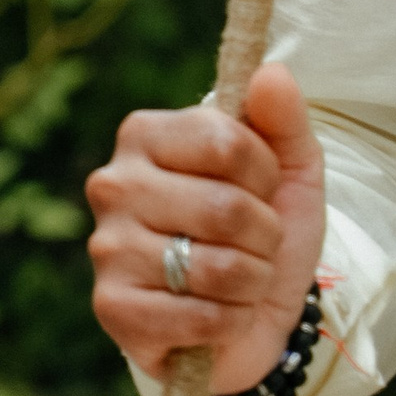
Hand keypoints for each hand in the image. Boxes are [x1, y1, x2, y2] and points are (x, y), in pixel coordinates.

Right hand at [85, 60, 325, 395]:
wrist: (250, 321)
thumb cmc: (259, 235)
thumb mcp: (289, 171)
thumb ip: (283, 118)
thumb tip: (271, 73)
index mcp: (143, 136)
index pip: (227, 142)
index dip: (265, 177)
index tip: (258, 192)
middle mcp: (112, 184)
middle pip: (226, 208)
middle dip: (264, 238)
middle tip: (251, 246)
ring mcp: (106, 247)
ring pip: (218, 267)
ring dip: (251, 283)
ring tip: (236, 283)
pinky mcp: (112, 308)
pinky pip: (201, 316)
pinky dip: (230, 322)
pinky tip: (216, 317)